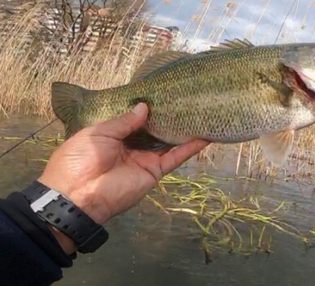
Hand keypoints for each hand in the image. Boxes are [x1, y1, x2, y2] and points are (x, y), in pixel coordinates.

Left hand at [37, 103, 209, 252]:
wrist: (79, 194)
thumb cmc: (82, 158)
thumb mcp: (99, 132)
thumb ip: (124, 121)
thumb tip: (144, 106)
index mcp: (113, 136)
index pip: (135, 120)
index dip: (148, 109)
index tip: (163, 94)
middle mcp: (132, 146)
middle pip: (154, 130)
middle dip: (168, 117)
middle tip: (186, 100)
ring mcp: (145, 159)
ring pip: (168, 143)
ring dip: (183, 131)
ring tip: (201, 114)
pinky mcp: (155, 171)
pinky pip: (174, 158)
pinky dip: (189, 149)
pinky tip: (204, 137)